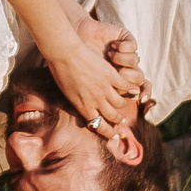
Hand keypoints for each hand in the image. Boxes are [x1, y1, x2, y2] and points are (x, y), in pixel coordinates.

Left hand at [42, 16, 149, 130]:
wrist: (64, 54)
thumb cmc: (60, 72)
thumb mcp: (67, 93)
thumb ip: (78, 102)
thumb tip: (85, 107)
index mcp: (83, 107)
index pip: (98, 126)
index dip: (108, 133)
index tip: (113, 136)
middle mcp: (95, 101)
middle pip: (112, 117)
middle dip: (118, 121)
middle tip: (122, 121)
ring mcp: (104, 89)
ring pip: (121, 103)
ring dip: (123, 105)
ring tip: (124, 104)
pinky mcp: (111, 76)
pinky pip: (124, 86)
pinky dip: (128, 87)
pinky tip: (130, 87)